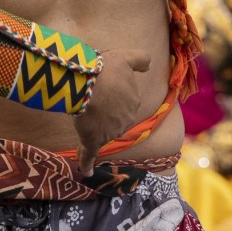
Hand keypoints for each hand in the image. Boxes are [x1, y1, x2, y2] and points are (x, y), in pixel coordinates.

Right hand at [74, 48, 156, 174]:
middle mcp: (124, 120)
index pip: (124, 101)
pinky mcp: (92, 140)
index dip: (112, 93)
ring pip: (101, 132)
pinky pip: (89, 155)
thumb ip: (141, 59)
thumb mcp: (127, 57)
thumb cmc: (106, 70)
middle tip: (89, 94)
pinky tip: (87, 173)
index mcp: (133, 102)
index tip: (101, 84)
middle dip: (103, 111)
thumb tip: (149, 65)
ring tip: (81, 110)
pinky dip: (87, 164)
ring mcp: (109, 133)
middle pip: (113, 118)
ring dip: (92, 126)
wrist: (88, 84)